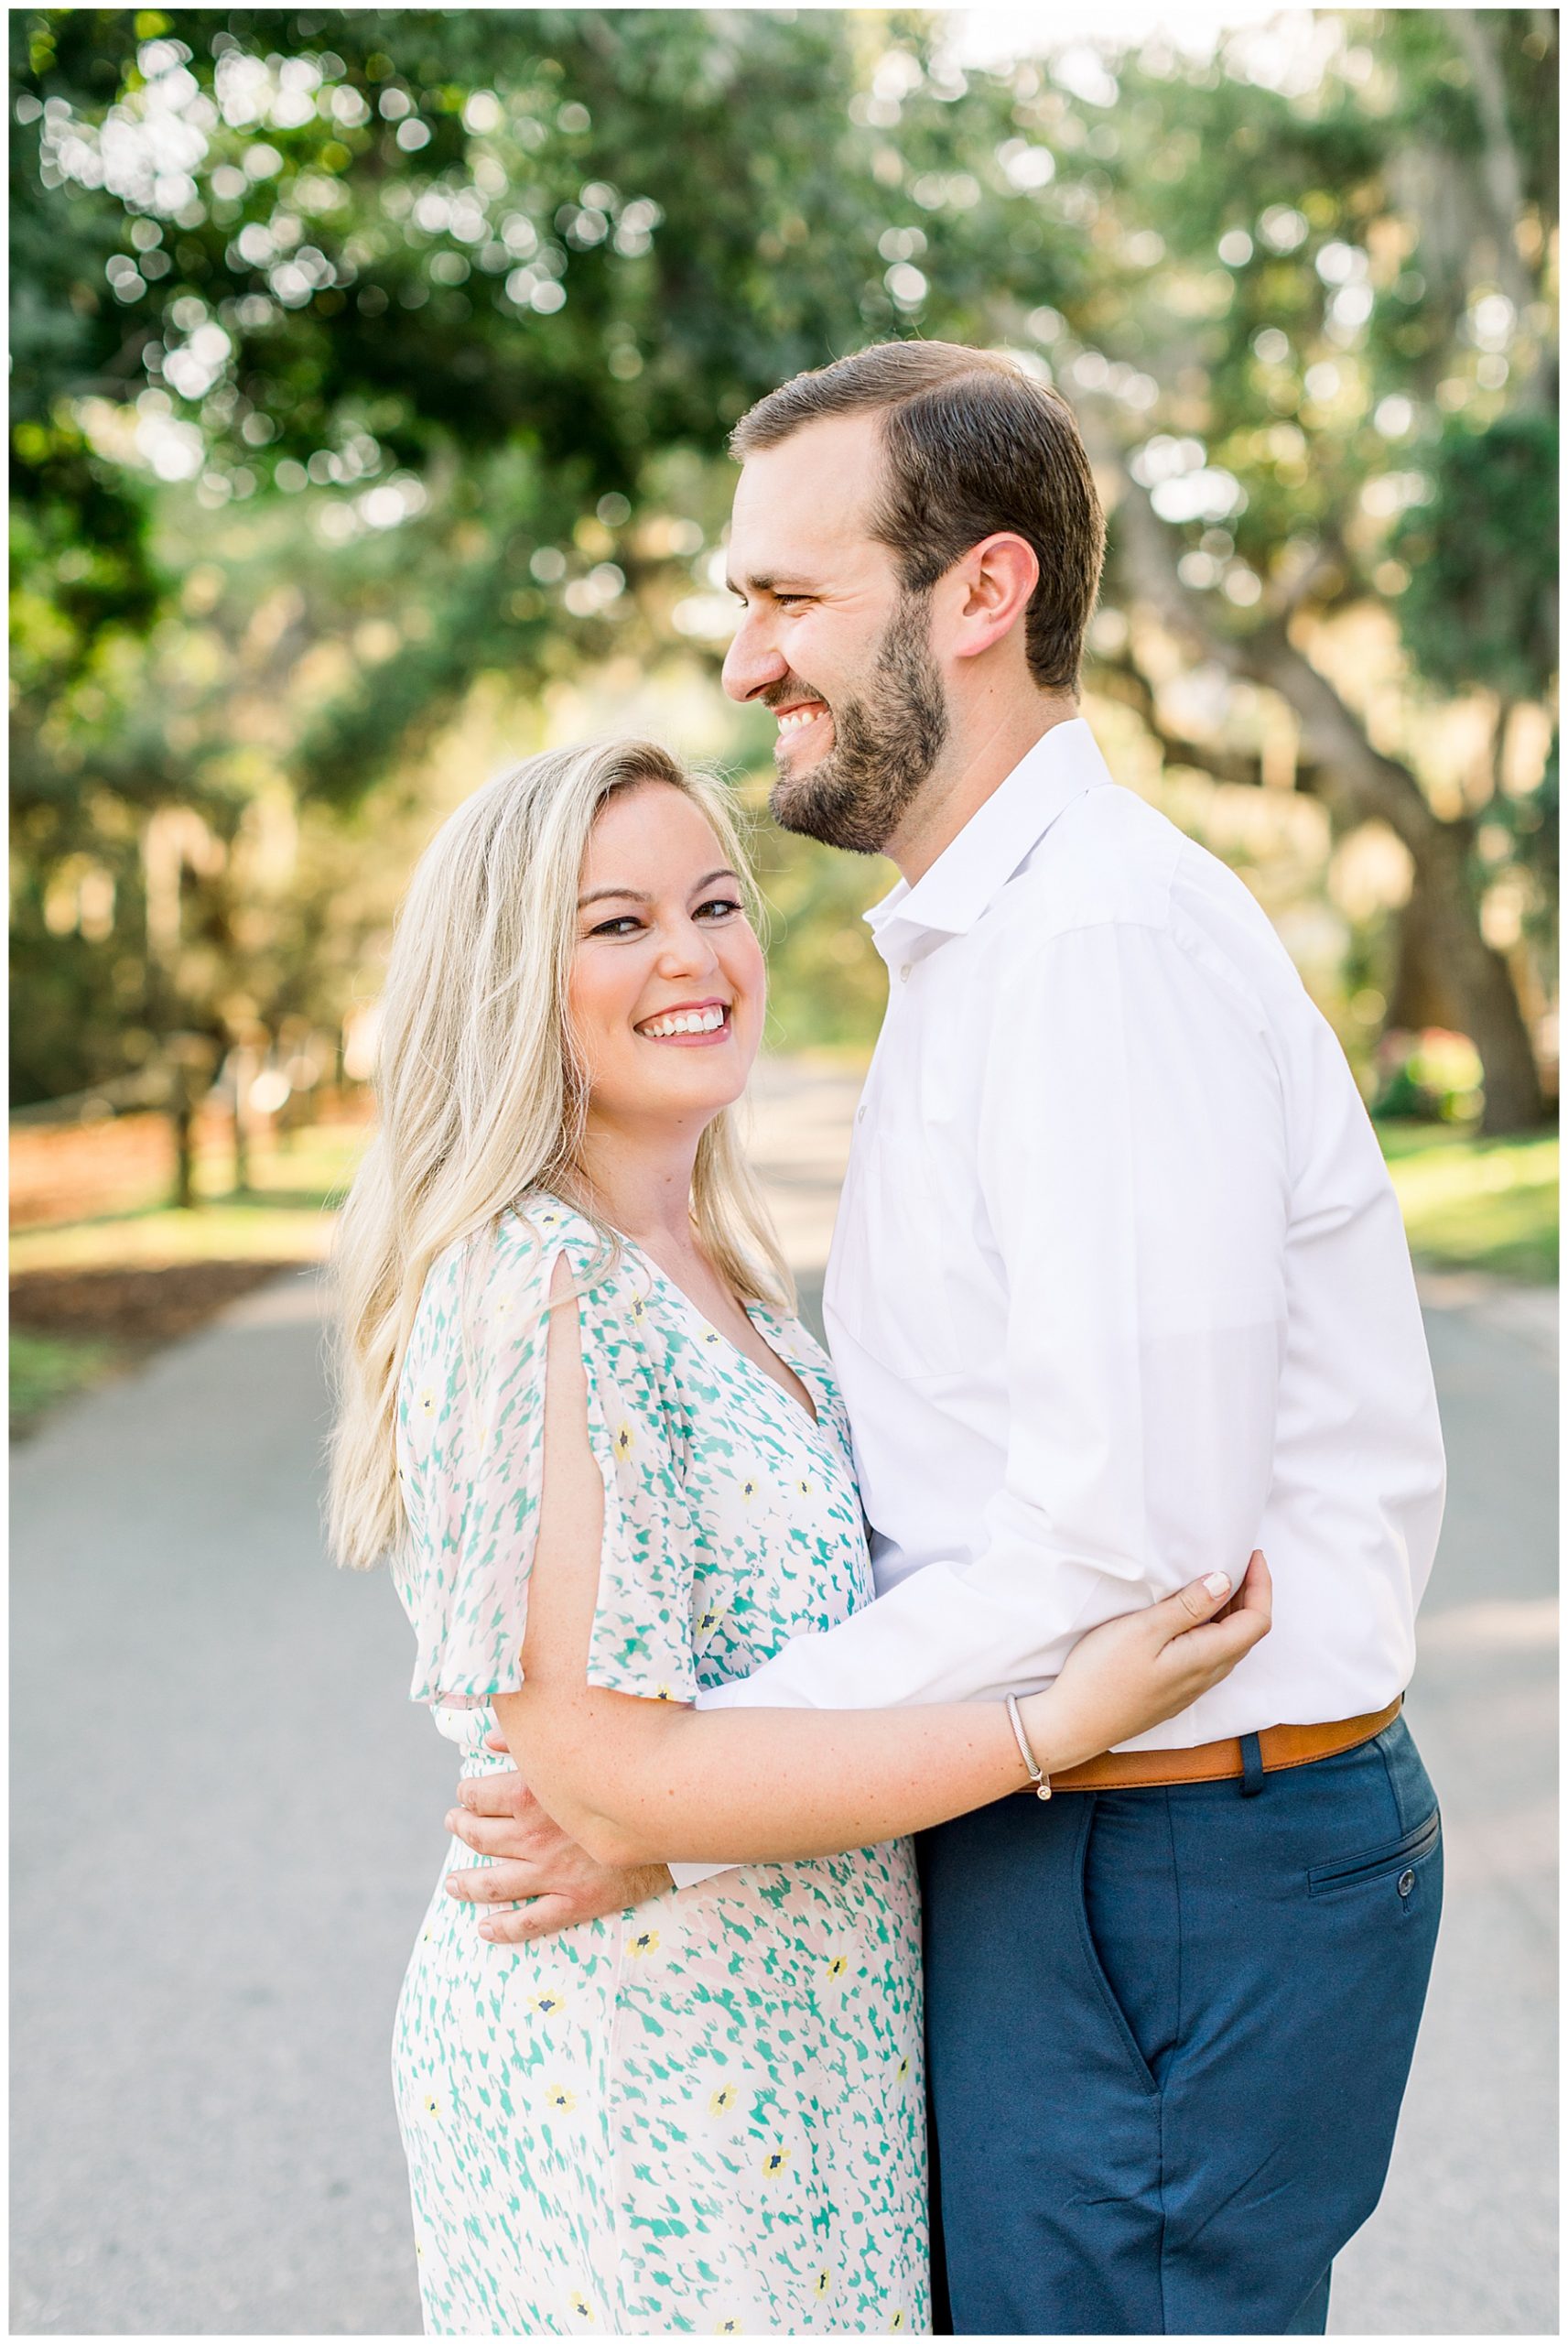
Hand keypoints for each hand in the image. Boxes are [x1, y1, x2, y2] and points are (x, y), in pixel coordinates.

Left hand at [445, 1735, 671, 1943]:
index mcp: (532, 1795)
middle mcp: (535, 1836)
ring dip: (467, 1883)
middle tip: (455, 1824)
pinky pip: (530, 1922)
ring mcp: (553, 1873)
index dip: (467, 1794)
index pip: (479, 1796)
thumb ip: (531, 1743)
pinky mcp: (575, 1901)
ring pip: (494, 1883)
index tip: (465, 1793)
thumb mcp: (579, 1748)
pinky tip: (485, 1928)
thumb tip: (490, 1739)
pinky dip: (503, 1928)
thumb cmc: (625, 1773)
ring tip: (454, 1882)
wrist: (676, 1812)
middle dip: (462, 1829)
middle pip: (480, 1836)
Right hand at [1024, 1551, 1271, 1774]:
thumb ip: (1188, 1607)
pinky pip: (1210, 1654)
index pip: (1256, 1621)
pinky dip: (1214, 1626)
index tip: (1251, 1554)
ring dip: (1232, 1610)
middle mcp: (1207, 1676)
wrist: (1076, 1724)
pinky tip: (1191, 1613)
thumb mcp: (1143, 1630)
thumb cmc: (1103, 1675)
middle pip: (1247, 1632)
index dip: (1262, 1585)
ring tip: (1215, 1579)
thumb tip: (1225, 1582)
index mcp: (1206, 1658)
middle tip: (1236, 1559)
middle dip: (1251, 1593)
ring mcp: (1191, 1686)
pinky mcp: (1175, 1689)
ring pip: (1230, 1644)